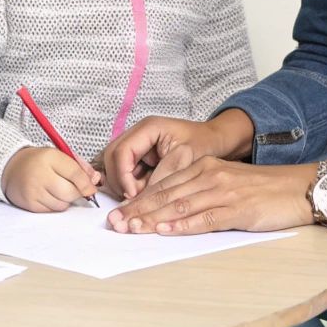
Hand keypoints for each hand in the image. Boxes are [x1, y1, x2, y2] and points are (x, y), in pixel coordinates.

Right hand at [1, 147, 100, 212]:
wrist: (11, 167)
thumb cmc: (40, 162)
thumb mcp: (60, 156)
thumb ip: (80, 167)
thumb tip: (95, 180)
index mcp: (50, 157)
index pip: (75, 174)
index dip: (87, 184)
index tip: (91, 188)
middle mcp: (40, 174)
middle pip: (70, 193)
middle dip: (78, 193)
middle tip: (76, 190)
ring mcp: (34, 190)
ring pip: (62, 204)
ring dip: (66, 200)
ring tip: (59, 190)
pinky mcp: (30, 204)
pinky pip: (51, 210)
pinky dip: (55, 205)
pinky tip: (49, 195)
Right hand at [99, 110, 252, 199]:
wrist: (215, 141)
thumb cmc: (204, 145)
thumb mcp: (186, 161)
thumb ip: (161, 177)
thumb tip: (139, 198)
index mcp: (148, 128)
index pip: (122, 151)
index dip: (123, 175)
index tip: (133, 194)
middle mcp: (138, 133)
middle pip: (111, 157)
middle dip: (119, 181)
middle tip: (133, 198)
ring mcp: (136, 144)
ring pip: (114, 166)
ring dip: (123, 184)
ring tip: (140, 195)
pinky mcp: (138, 156)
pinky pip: (123, 172)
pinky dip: (128, 185)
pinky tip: (141, 192)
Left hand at [105, 158, 314, 234]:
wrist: (298, 188)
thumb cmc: (263, 191)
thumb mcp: (227, 185)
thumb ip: (200, 194)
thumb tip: (171, 213)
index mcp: (204, 168)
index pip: (164, 185)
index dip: (139, 201)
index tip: (119, 214)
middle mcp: (210, 176)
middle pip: (166, 195)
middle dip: (138, 211)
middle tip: (115, 224)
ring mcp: (223, 191)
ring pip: (179, 206)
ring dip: (152, 219)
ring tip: (131, 229)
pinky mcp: (237, 208)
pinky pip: (204, 218)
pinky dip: (182, 225)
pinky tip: (165, 230)